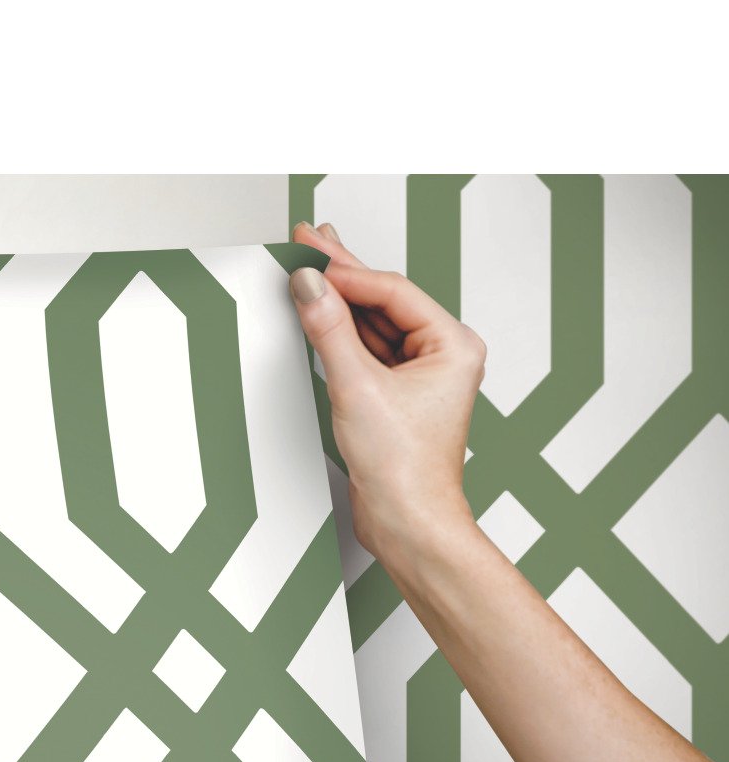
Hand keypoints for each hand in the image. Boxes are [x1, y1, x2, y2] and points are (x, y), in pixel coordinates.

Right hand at [287, 220, 486, 566]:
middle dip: (343, 272)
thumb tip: (309, 286)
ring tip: (309, 266)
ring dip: (339, 299)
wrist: (407, 523)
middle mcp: (442, 356)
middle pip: (383, 301)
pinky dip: (339, 333)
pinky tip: (320, 313)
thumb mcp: (358, 388)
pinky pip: (366, 352)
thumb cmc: (405, 470)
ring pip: (372, 325)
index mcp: (453, 345)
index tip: (308, 254)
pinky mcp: (395, 397)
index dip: (346, 271)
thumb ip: (329, 330)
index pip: (391, 292)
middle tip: (308, 238)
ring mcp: (419, 377)